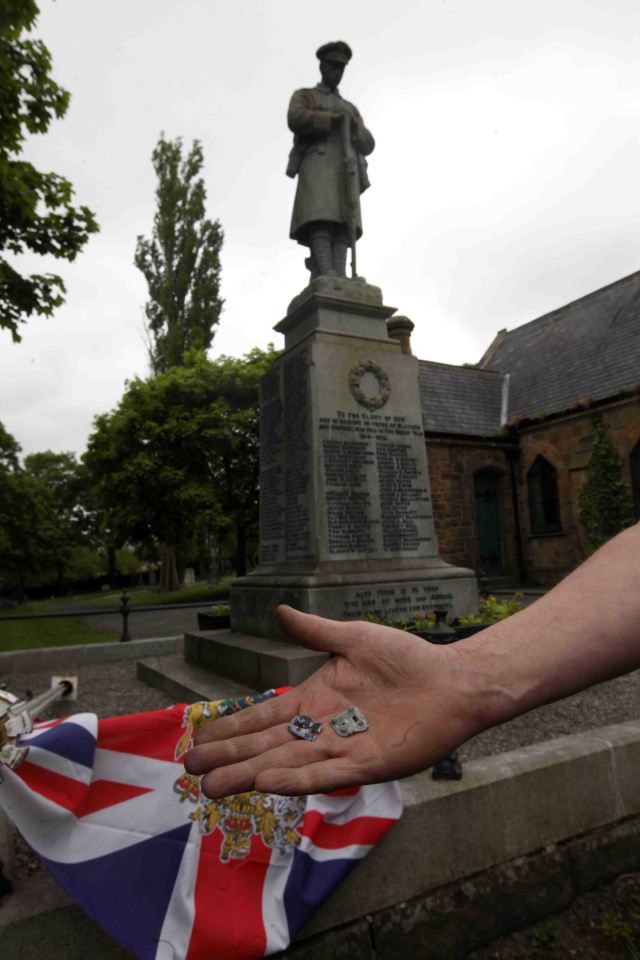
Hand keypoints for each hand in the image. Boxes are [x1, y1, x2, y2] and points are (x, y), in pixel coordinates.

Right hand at [184, 606, 480, 796]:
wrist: (451, 681)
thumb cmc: (405, 658)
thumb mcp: (352, 638)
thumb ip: (314, 631)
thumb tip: (279, 610)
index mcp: (314, 700)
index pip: (262, 716)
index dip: (231, 728)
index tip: (198, 739)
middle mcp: (321, 729)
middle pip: (265, 746)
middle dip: (229, 758)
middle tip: (190, 772)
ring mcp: (342, 749)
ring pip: (286, 765)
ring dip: (250, 775)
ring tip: (214, 787)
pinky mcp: (367, 765)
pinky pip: (326, 775)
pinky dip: (296, 780)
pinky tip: (268, 783)